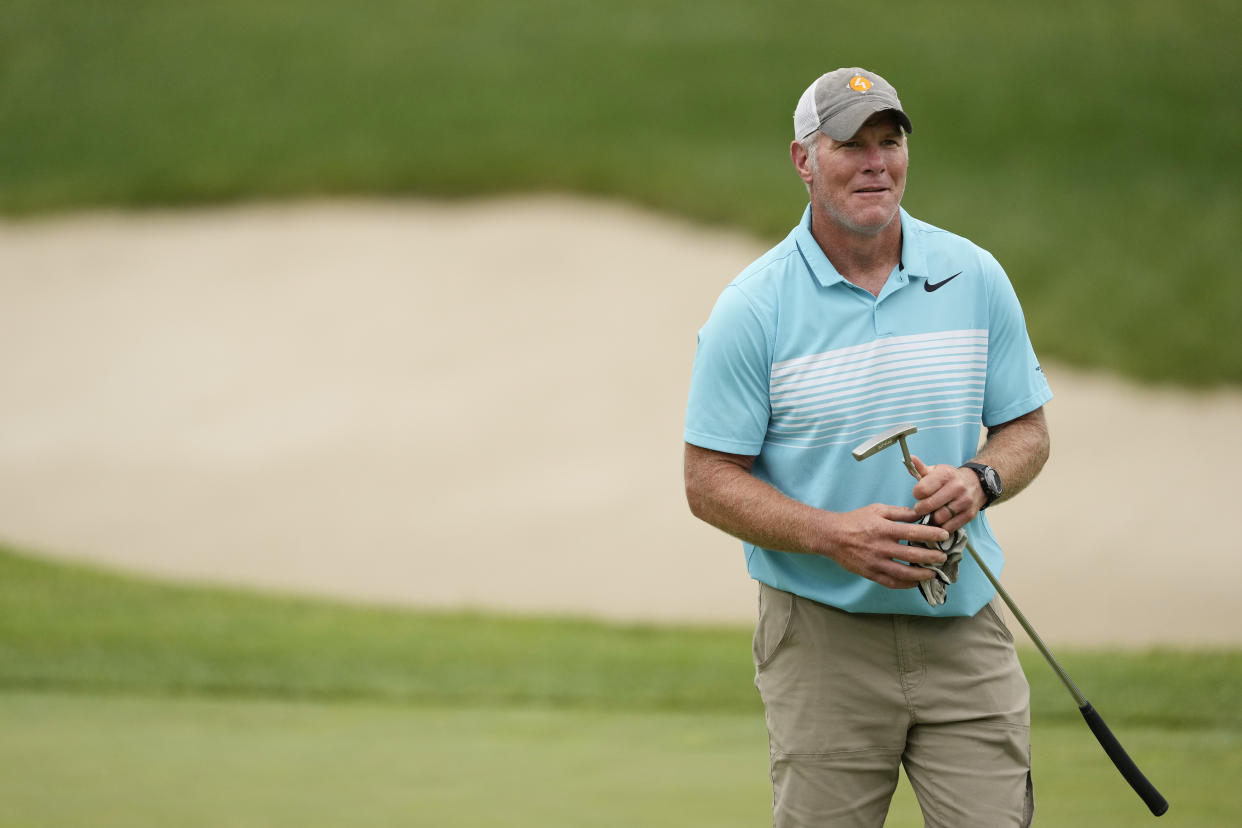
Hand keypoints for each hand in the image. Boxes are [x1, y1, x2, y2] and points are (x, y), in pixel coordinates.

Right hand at [814, 503, 951, 589]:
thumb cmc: (855, 520)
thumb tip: (919, 515)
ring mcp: (876, 562)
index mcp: (884, 529)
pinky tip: (915, 582)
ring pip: (904, 573)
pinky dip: (906, 584)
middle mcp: (881, 547)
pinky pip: (891, 582)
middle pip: (912, 555)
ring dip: (921, 574)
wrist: (832, 536)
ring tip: (933, 573)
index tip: (944, 536)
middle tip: (943, 557)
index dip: (931, 535)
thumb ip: (899, 513)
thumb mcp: (877, 509)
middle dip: (931, 557)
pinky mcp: (870, 573)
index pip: (913, 532)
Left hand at [910, 455, 983, 531]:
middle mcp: (957, 487)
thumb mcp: (936, 470)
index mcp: (946, 474)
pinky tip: (941, 520)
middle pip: (929, 505)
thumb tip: (909, 458)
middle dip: (920, 509)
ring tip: (932, 513)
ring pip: (939, 518)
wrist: (976, 483)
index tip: (919, 494)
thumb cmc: (950, 478)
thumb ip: (920, 468)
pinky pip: (950, 527)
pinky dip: (942, 526)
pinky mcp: (969, 514)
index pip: (921, 489)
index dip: (916, 494)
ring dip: (932, 518)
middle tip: (921, 508)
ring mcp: (964, 501)